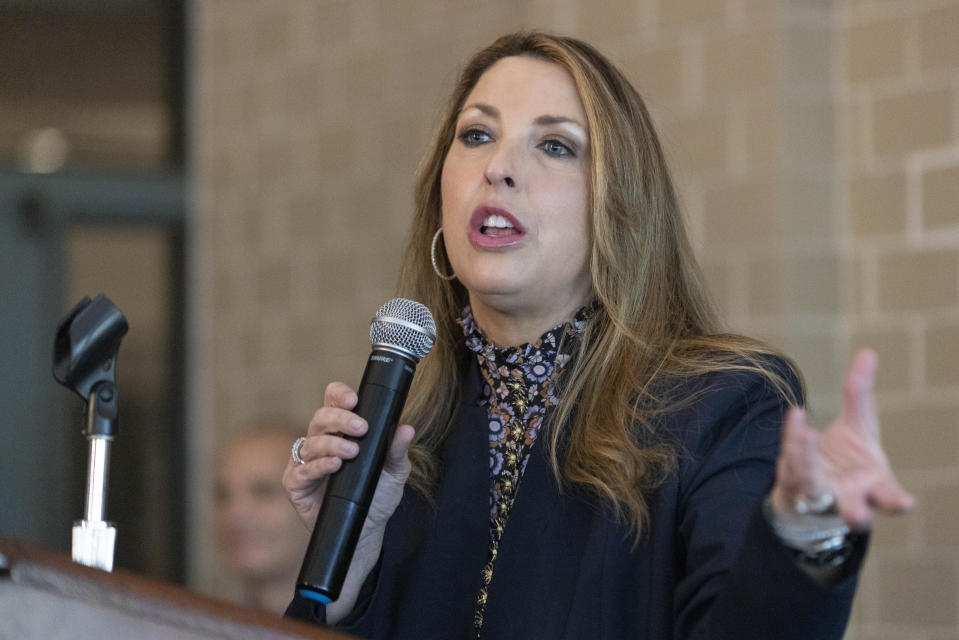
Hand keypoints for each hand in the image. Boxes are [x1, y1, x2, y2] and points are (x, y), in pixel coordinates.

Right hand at [282, 381, 414, 531]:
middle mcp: (320, 441)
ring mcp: (306, 462)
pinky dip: (319, 466)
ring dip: (332, 444)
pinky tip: (334, 466)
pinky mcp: (296, 484)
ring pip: (311, 442)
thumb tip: (407, 428)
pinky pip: (302, 470)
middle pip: (321, 417)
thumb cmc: (378, 496)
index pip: (332, 401)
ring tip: (352, 452)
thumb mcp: (395, 472)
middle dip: (340, 419)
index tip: (354, 400)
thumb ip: (397, 450)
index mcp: (341, 430)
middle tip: (362, 428)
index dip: (339, 395)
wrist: (367, 531)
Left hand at [770, 349, 915, 530]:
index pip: (889, 498)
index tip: (906, 503)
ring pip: (813, 488)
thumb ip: (861, 395)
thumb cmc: (845, 458)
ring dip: (809, 467)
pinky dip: (792, 442)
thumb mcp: (858, 427)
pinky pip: (790, 468)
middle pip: (854, 511)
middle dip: (857, 515)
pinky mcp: (793, 490)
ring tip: (808, 435)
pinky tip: (798, 416)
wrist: (811, 483)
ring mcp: (817, 497)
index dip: (897, 502)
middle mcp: (848, 498)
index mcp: (874, 487)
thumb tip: (868, 351)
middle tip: (859, 516)